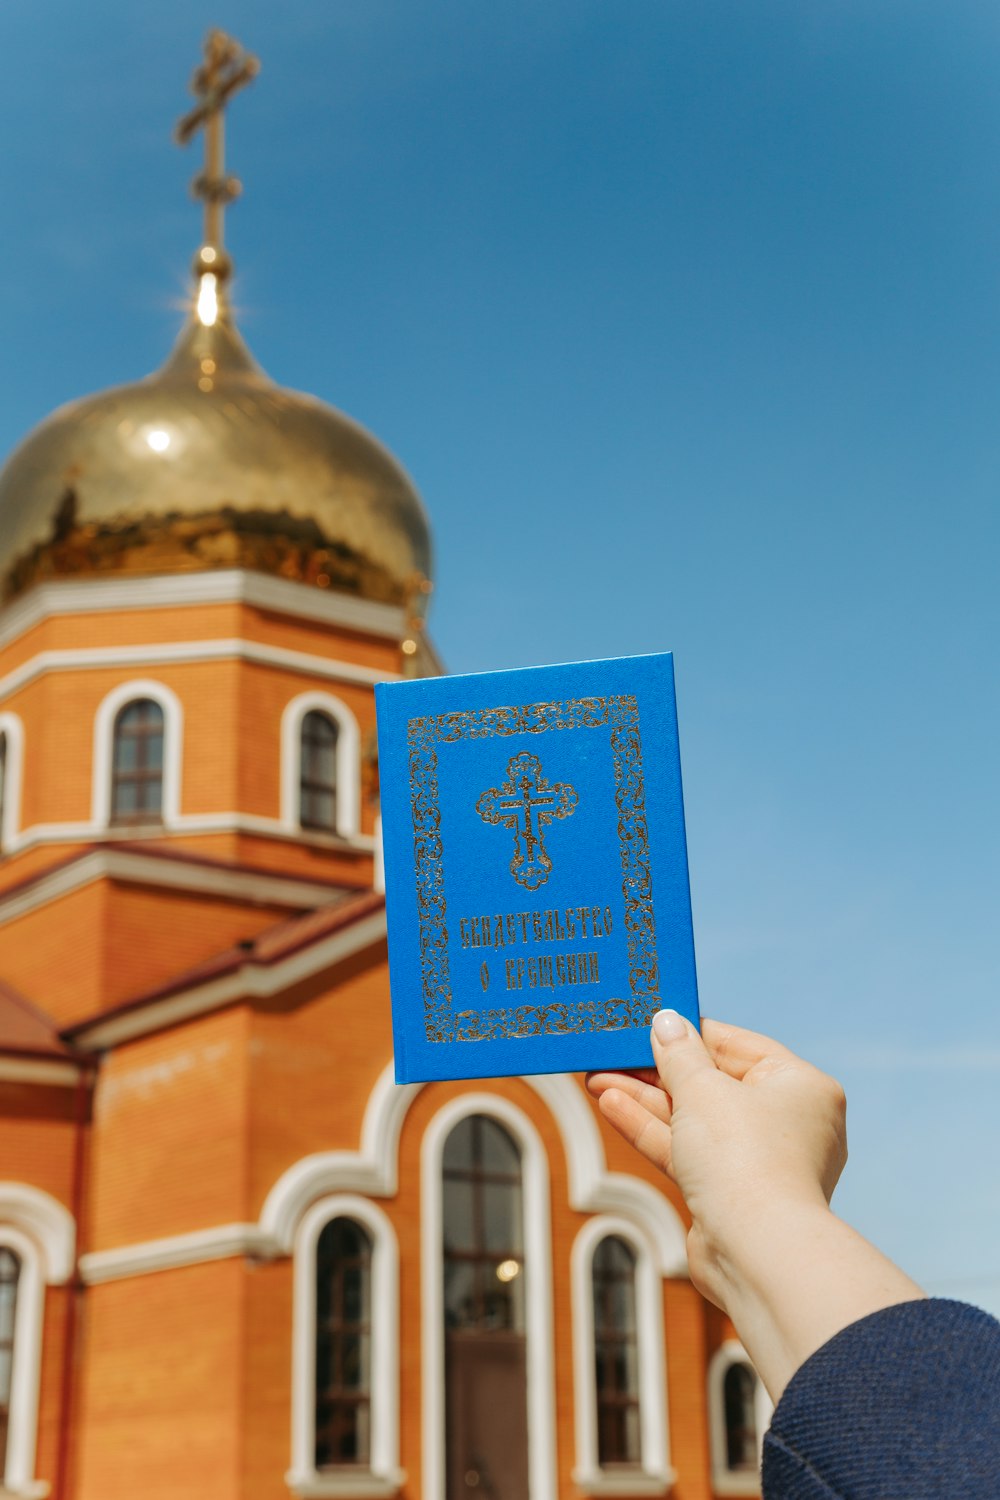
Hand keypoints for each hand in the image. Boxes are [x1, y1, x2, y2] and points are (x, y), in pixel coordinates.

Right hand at [588, 1012, 921, 1400]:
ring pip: (694, 1120)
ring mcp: (758, 1162)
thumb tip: (666, 1021)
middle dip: (658, 1070)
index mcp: (801, 1087)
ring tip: (598, 1077)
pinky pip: (688, 1151)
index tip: (650, 1023)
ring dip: (646, 1100)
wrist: (757, 1254)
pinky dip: (653, 1130)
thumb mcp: (703, 1090)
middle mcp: (787, 1123)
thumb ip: (679, 1054)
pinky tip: (612, 1105)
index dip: (690, 1033)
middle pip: (712, 1083)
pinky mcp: (730, 1195)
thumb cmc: (744, 1160)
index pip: (738, 1045)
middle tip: (614, 1053)